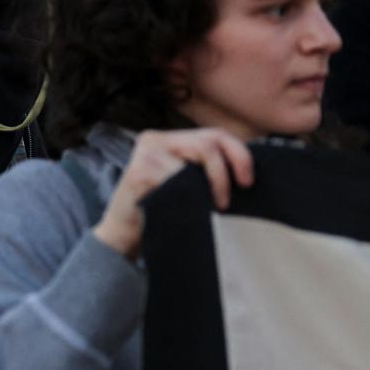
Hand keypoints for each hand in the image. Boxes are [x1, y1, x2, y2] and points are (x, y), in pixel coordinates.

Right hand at [92, 128, 253, 260]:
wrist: (122, 235)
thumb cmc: (160, 212)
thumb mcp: (185, 184)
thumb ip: (204, 171)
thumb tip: (246, 172)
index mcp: (169, 139)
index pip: (214, 134)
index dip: (239, 154)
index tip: (248, 182)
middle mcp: (156, 139)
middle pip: (208, 142)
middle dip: (228, 170)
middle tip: (232, 198)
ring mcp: (146, 152)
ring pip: (198, 157)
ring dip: (212, 185)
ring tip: (213, 207)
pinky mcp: (139, 170)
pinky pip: (179, 179)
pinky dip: (190, 197)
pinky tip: (187, 210)